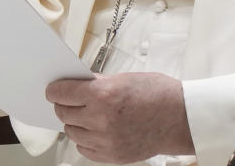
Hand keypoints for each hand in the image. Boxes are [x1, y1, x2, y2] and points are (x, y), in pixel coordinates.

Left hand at [46, 72, 194, 162]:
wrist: (180, 118)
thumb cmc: (158, 94)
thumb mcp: (125, 78)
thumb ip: (98, 83)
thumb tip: (78, 85)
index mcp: (103, 94)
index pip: (62, 93)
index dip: (55, 90)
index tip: (53, 90)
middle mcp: (101, 118)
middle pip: (64, 113)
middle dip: (64, 105)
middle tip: (71, 100)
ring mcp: (106, 140)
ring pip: (72, 132)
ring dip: (75, 122)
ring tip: (86, 115)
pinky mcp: (112, 156)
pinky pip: (84, 149)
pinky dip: (85, 140)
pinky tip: (94, 130)